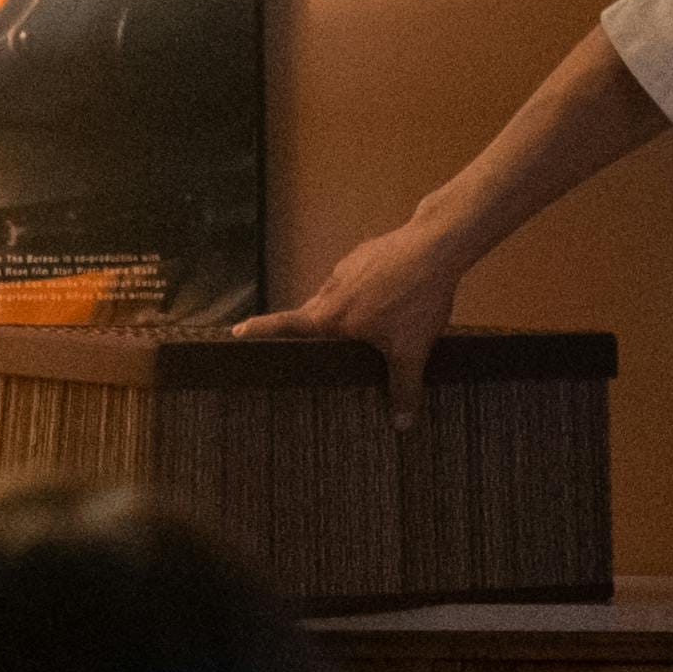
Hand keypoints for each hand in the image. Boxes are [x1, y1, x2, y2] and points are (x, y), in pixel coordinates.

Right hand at [239, 212, 468, 419]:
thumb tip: (402, 425)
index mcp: (331, 317)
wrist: (436, 246)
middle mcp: (329, 291)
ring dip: (341, 314)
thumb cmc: (417, 299)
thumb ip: (404, 387)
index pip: (285, 325)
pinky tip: (386, 301)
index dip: (260, 330)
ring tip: (367, 328)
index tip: (236, 332)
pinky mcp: (362, 256)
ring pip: (333, 298)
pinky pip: (352, 281)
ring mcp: (345, 270)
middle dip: (311, 332)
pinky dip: (361, 294)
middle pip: (310, 316)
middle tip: (315, 347)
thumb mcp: (411, 350)